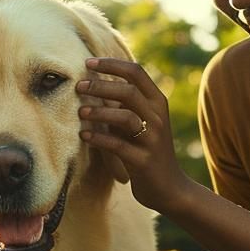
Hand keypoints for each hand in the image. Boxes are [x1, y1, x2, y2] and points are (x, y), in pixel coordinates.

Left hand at [77, 57, 192, 213]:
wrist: (171, 188)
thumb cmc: (148, 151)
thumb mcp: (140, 123)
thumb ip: (124, 104)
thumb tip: (94, 81)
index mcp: (158, 103)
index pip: (136, 72)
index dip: (111, 64)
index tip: (88, 62)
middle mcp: (158, 117)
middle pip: (128, 91)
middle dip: (100, 86)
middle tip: (79, 86)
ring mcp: (152, 139)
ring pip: (125, 116)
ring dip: (99, 113)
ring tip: (80, 112)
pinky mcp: (144, 161)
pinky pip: (118, 145)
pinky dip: (99, 138)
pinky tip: (84, 135)